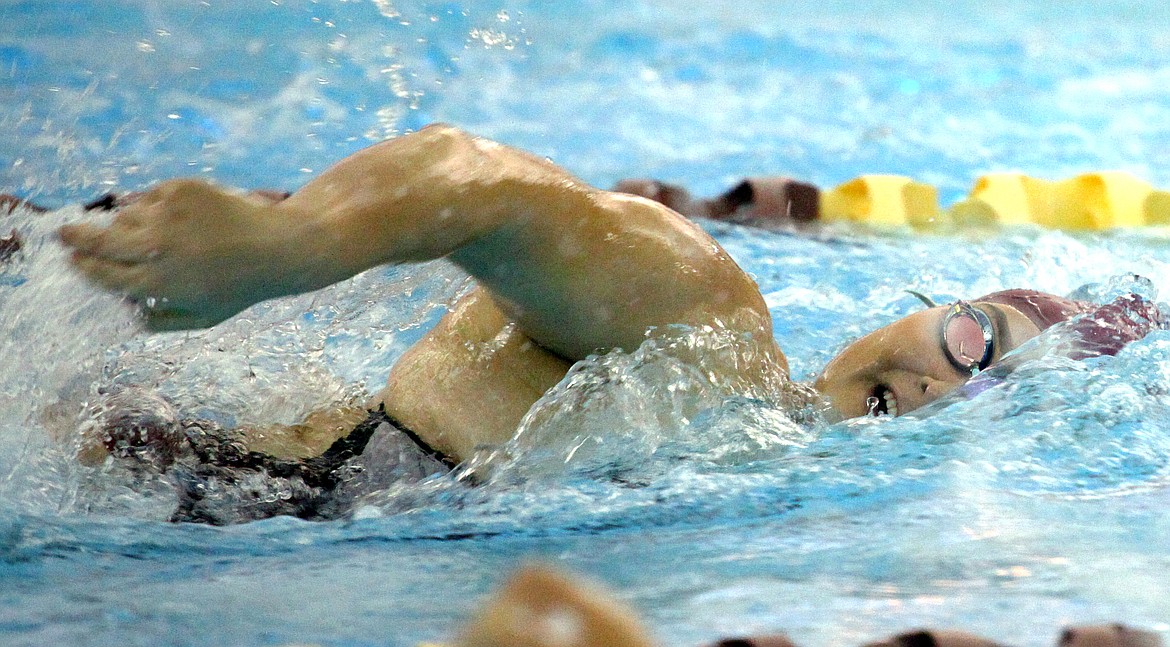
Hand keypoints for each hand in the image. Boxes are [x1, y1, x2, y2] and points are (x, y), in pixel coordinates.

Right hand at [59, 179, 298, 330]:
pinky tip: (177, 218)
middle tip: (64, 233)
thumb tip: (122, 315)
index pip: (103, 273)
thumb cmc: (239, 286)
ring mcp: (169, 214)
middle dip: (76, 237)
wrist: (278, 247)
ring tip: (158, 235)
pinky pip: (149, 196)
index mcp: (160, 283)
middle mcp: (159, 247)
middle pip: (99, 240)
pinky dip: (153, 206)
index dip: (84, 265)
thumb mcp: (203, 318)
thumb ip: (160, 322)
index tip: (73, 260)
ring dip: (127, 224)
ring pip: (125, 215)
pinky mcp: (181, 188)